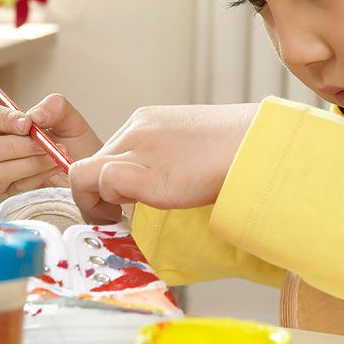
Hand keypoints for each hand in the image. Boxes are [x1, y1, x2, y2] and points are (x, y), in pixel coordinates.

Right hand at [0, 93, 103, 197]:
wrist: (89, 173)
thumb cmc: (77, 145)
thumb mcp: (72, 120)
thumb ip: (55, 107)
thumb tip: (35, 115)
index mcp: (6, 125)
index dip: (1, 119)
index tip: (27, 124)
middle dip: (18, 146)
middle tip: (45, 145)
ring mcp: (1, 173)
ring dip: (32, 163)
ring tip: (55, 156)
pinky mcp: (12, 193)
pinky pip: (14, 186)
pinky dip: (37, 176)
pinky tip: (54, 168)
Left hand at [69, 103, 258, 223]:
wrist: (260, 145)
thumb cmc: (239, 150)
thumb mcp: (192, 147)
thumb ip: (167, 159)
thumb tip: (160, 185)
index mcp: (148, 121)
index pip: (106, 152)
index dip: (104, 183)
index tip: (117, 204)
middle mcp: (136, 129)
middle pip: (88, 163)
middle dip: (93, 196)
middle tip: (114, 218)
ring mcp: (138, 148)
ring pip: (83, 173)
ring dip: (92, 204)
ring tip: (116, 222)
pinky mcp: (145, 172)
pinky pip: (102, 183)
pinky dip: (103, 206)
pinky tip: (124, 221)